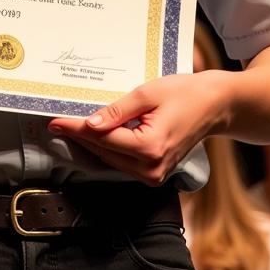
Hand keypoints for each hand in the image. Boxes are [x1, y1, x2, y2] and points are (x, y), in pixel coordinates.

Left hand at [47, 71, 232, 185]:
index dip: (75, 129)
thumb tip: (90, 124)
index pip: (102, 138)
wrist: (215, 106)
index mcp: (149, 148)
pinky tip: (95, 134)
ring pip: (111, 160)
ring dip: (91, 143)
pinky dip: (108, 148)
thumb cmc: (185, 94)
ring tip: (70, 126)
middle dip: (79, 136)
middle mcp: (151, 168)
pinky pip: (122, 162)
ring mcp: (154, 175)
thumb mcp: (148, 94)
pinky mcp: (155, 173)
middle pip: (103, 152)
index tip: (54, 122)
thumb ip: (117, 111)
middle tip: (56, 122)